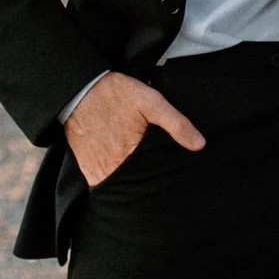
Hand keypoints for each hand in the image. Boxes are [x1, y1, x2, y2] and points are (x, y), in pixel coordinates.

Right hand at [64, 70, 205, 187]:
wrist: (78, 90)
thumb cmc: (116, 94)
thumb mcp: (152, 101)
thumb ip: (176, 123)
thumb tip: (199, 145)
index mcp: (132, 153)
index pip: (154, 180)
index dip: (164, 182)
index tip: (172, 182)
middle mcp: (113, 168)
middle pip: (137, 187)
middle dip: (148, 186)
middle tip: (157, 180)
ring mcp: (97, 170)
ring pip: (120, 188)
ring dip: (131, 186)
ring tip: (141, 176)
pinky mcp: (86, 169)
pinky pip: (103, 183)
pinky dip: (113, 181)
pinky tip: (122, 172)